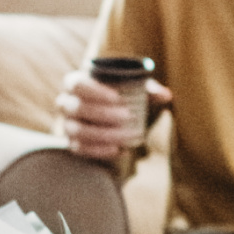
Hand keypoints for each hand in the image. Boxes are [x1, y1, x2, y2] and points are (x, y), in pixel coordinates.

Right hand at [55, 70, 172, 161]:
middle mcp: (66, 103)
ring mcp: (67, 125)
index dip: (95, 91)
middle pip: (77, 108)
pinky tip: (119, 150)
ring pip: (78, 131)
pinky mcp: (72, 143)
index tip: (118, 98)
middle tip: (128, 116)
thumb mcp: (135, 90)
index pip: (77, 84)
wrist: (113, 118)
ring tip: (128, 136)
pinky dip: (100, 151)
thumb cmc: (122, 97)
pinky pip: (81, 149)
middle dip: (102, 113)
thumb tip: (166, 96)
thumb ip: (149, 90)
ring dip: (104, 134)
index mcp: (76, 83)